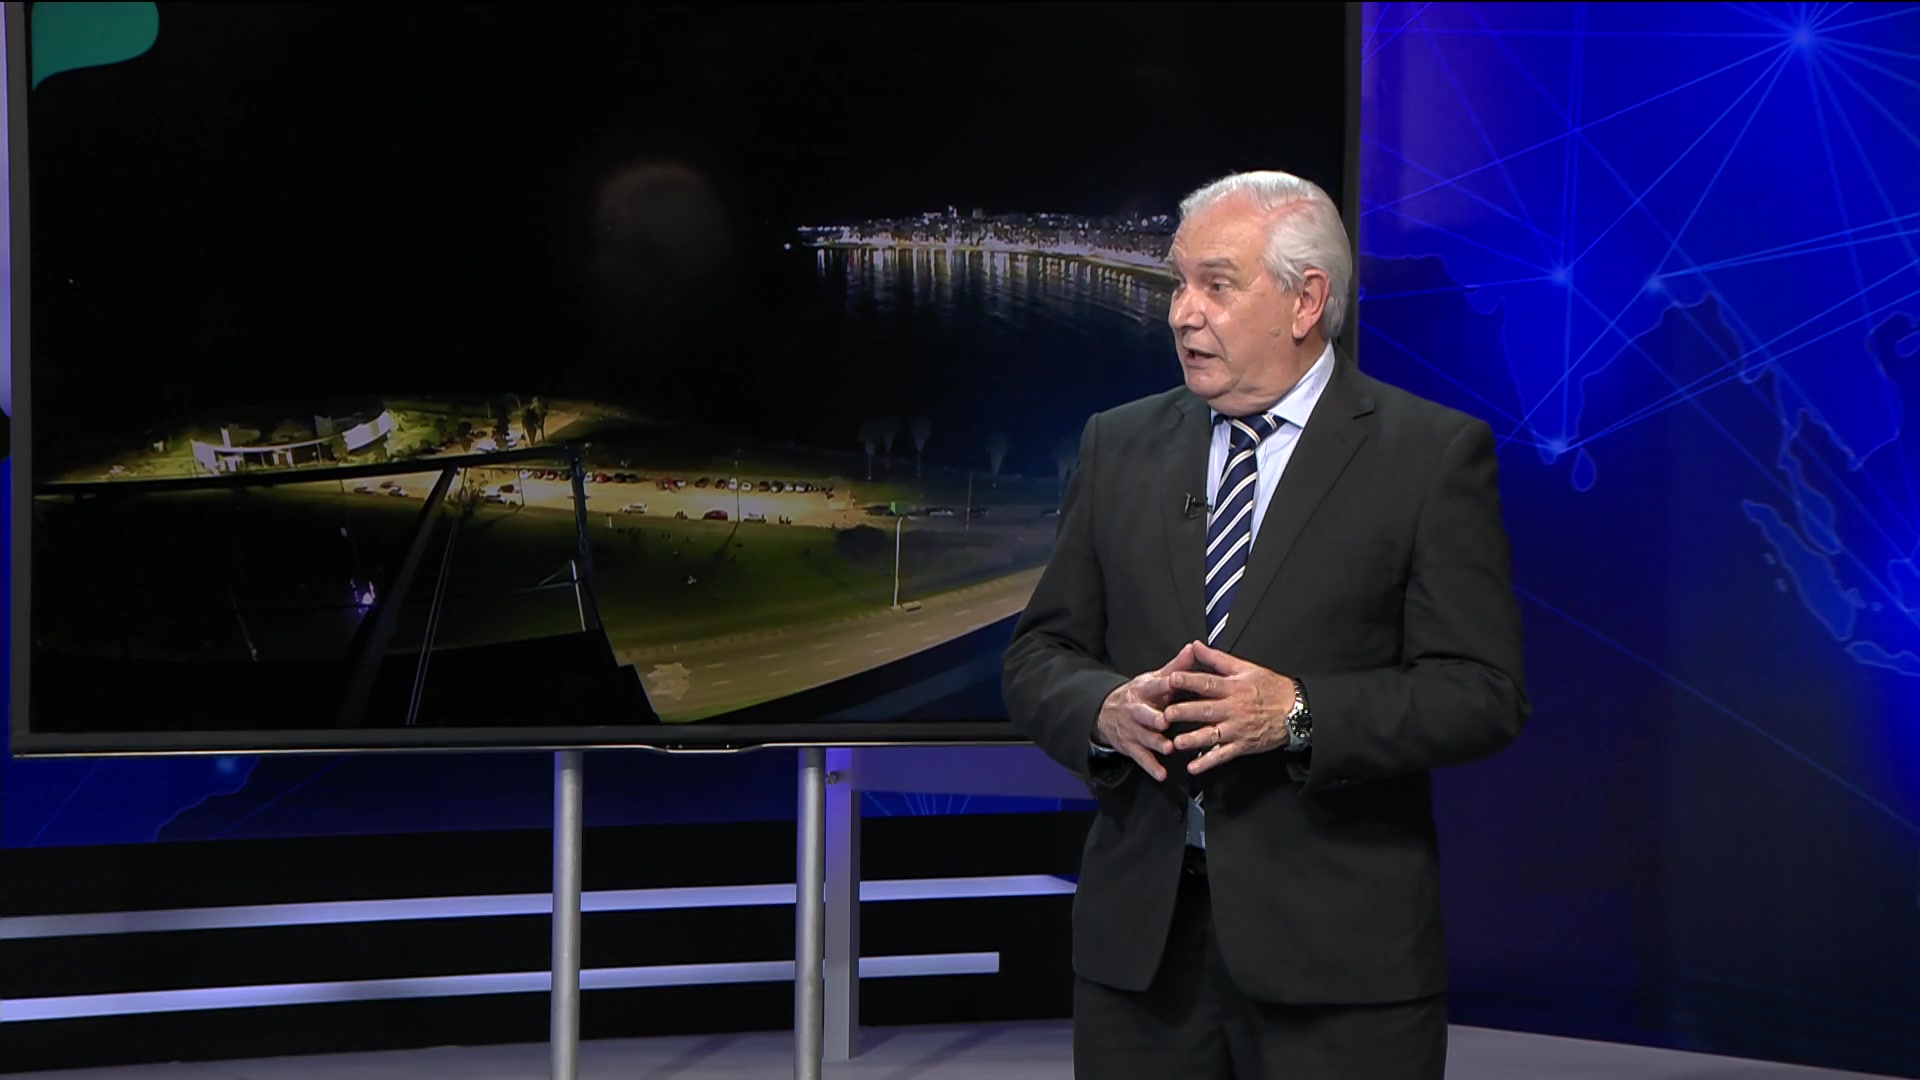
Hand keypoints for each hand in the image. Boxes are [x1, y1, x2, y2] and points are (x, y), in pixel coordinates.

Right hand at [1093, 643, 1200, 781]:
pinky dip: (1151, 767)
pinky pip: (1141, 758)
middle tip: (1164, 722)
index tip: (1172, 683)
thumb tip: (1193, 648)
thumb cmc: (1140, 695)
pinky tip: (1161, 774)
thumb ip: (1176, 667)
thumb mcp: (1154, 679)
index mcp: (1143, 690)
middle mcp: (1136, 710)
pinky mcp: (1131, 746)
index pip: (1155, 686)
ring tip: (1168, 748)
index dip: (1163, 685)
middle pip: (1144, 714)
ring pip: (1143, 737)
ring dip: (1155, 743)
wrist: (1107, 712)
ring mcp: (1132, 729)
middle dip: (1153, 718)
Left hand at [1165, 641, 1294, 775]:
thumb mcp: (1246, 668)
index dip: (1189, 681)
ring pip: (1212, 735)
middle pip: (1206, 710)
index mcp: (1234, 688)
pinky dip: (1208, 762)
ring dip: (1194, 739)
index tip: (1172, 679)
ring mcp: (1238, 729)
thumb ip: (1217, 658)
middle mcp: (1234, 709)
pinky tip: (1194, 767)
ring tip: (1177, 742)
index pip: (1208, 683)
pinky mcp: (1243, 745)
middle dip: (1186, 712)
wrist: (1297, 710)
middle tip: (1167, 714)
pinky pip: (1223, 755)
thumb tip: (1197, 646)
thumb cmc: (1271, 688)